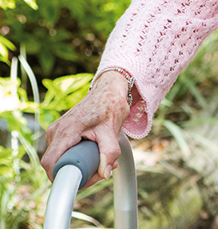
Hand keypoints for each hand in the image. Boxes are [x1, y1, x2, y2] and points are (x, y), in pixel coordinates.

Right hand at [40, 71, 130, 186]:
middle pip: (56, 163)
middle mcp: (55, 131)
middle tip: (101, 170)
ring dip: (81, 165)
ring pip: (61, 158)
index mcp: (65, 131)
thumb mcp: (112, 130)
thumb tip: (105, 174)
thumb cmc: (110, 106)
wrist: (108, 90)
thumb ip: (109, 152)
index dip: (62, 178)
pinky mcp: (61, 132)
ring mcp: (56, 132)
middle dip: (78, 172)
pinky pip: (64, 151)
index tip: (83, 180)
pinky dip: (79, 157)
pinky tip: (96, 154)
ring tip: (103, 160)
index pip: (50, 163)